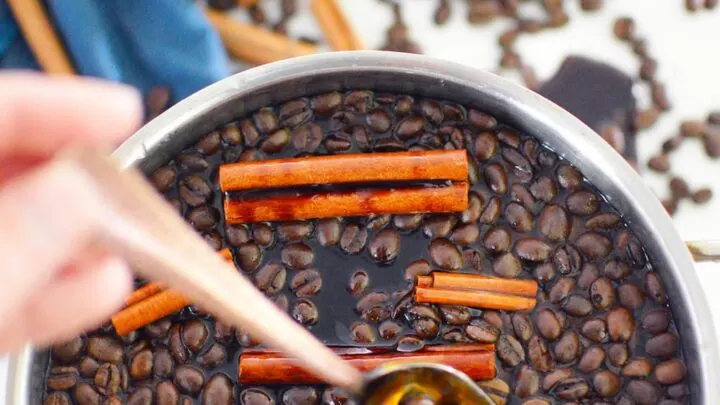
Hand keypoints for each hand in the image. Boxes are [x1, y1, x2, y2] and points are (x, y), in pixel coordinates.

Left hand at [0, 72, 140, 352]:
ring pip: (18, 235)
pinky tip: (102, 287)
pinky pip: (12, 291)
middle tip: (130, 183)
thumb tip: (84, 198)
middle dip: (78, 180)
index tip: (124, 111)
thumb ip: (13, 242)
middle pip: (12, 171)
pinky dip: (58, 293)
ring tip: (134, 240)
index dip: (58, 107)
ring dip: (81, 241)